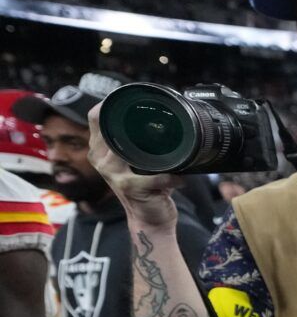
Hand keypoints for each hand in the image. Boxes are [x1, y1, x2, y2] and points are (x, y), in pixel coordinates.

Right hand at [86, 105, 180, 228]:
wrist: (150, 220)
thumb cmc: (147, 188)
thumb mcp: (138, 162)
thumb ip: (139, 143)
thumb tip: (161, 119)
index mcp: (101, 150)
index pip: (96, 116)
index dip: (111, 102)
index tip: (134, 96)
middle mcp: (102, 159)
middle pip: (108, 125)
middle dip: (134, 117)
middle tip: (159, 116)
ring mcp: (114, 173)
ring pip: (128, 146)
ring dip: (154, 146)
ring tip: (171, 147)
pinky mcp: (131, 187)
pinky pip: (156, 176)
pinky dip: (171, 176)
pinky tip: (180, 178)